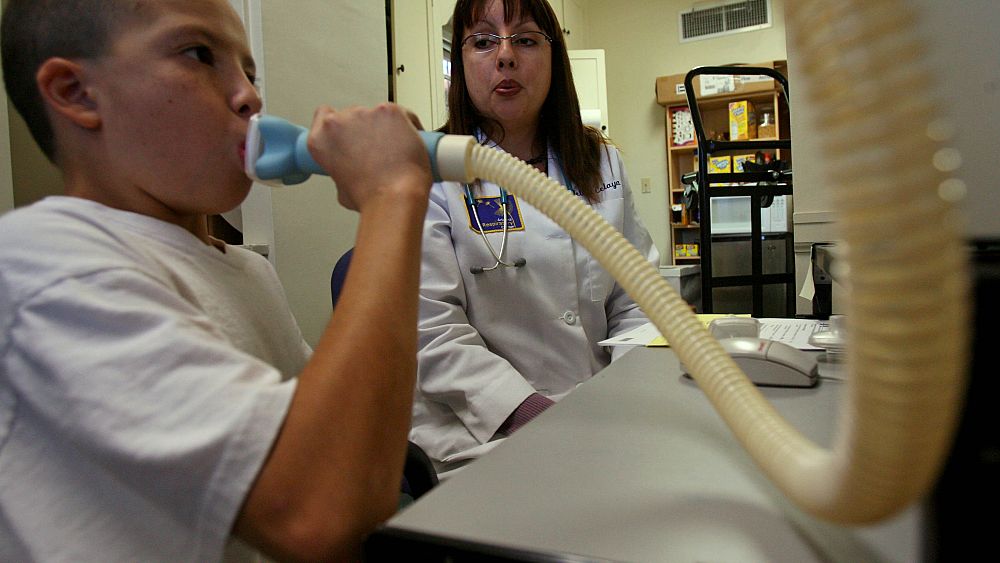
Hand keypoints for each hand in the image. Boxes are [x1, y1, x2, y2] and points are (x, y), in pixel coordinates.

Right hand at [307, 103, 431, 210]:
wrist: (394, 198)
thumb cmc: (370, 199)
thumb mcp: (341, 189)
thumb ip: (342, 168)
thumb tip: (353, 168)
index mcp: (321, 139)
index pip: (325, 115)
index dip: (341, 125)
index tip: (351, 133)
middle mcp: (339, 121)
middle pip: (354, 114)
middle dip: (366, 129)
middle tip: (378, 150)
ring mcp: (365, 113)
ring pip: (378, 113)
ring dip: (386, 127)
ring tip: (396, 152)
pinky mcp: (390, 111)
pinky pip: (403, 114)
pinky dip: (408, 126)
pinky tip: (410, 143)